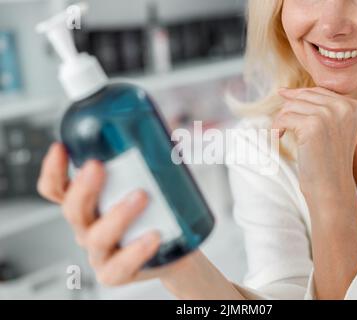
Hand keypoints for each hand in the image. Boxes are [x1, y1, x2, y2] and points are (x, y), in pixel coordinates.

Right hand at [37, 143, 187, 286]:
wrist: (177, 247)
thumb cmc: (159, 210)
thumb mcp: (151, 180)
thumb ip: (149, 156)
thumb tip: (164, 126)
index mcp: (89, 204)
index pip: (58, 189)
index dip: (53, 170)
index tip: (61, 147)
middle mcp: (88, 227)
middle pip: (73, 209)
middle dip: (83, 187)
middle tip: (98, 167)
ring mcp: (101, 251)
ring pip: (97, 236)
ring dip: (117, 215)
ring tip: (141, 196)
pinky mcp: (117, 272)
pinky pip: (120, 265)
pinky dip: (135, 250)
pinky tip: (154, 236)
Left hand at [273, 87, 356, 199]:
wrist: (330, 189)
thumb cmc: (326, 162)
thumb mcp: (329, 130)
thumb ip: (316, 108)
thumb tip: (284, 91)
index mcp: (354, 106)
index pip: (319, 90)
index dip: (298, 94)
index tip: (282, 95)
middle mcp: (345, 107)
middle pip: (304, 95)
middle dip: (289, 108)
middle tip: (282, 125)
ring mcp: (330, 115)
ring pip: (292, 105)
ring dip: (281, 119)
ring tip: (282, 134)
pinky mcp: (313, 126)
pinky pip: (284, 117)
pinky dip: (277, 127)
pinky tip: (279, 137)